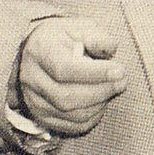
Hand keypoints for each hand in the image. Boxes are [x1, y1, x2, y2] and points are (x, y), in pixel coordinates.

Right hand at [17, 17, 126, 136]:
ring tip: (112, 89)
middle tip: (122, 81)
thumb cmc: (65, 38)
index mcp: (39, 50)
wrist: (40, 52)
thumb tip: (112, 47)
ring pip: (70, 114)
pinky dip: (92, 118)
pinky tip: (101, 102)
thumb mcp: (80, 28)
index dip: (95, 73)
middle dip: (101, 91)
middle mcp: (31, 77)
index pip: (64, 68)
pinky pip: (72, 126)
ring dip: (99, 105)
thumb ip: (96, 37)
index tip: (120, 70)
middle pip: (66, 96)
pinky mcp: (41, 116)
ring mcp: (33, 100)